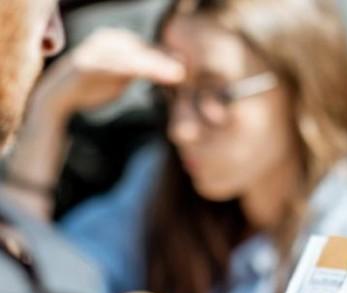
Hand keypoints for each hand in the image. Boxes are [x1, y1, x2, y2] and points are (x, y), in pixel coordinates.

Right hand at [32, 28, 184, 119]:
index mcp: (117, 41)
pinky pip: (116, 67)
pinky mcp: (90, 64)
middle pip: (143, 50)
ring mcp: (98, 50)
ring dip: (155, 65)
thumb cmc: (94, 87)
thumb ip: (141, 71)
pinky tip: (148, 75)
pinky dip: (134, 70)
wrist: (59, 96)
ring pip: (132, 57)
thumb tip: (168, 72)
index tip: (186, 69)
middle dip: (164, 61)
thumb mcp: (122, 78)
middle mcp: (108, 40)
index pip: (147, 48)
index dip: (166, 59)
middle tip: (186, 72)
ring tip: (176, 75)